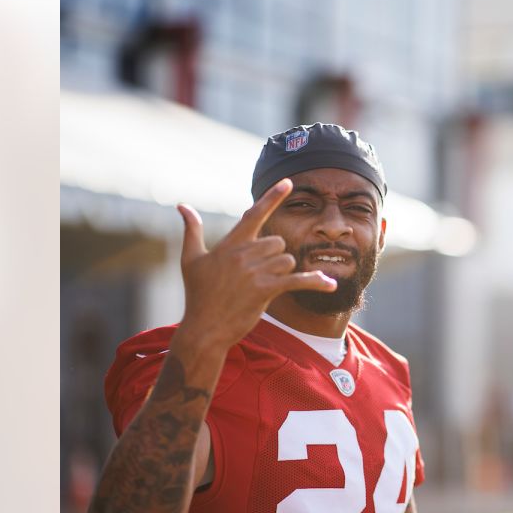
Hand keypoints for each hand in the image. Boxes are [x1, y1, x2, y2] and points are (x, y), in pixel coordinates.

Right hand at [176, 179, 335, 349]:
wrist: (204, 329)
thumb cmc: (197, 295)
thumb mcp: (190, 259)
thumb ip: (191, 230)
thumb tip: (182, 205)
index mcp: (229, 244)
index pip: (254, 214)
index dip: (272, 197)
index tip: (289, 182)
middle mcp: (243, 254)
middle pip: (277, 242)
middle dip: (274, 256)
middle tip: (257, 275)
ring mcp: (255, 271)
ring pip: (287, 260)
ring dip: (282, 272)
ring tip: (263, 286)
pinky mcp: (265, 290)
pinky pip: (297, 280)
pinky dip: (314, 282)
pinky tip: (330, 284)